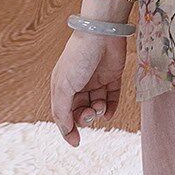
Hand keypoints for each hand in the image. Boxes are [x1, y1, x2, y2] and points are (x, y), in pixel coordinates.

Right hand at [50, 30, 126, 146]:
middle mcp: (79, 84)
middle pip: (81, 111)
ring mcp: (96, 80)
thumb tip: (66, 130)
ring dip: (98, 112)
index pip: (64, 114)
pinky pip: (112, 97)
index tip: (76, 141)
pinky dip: (111, 107)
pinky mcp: (112, 76)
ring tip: (99, 107)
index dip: (68, 129)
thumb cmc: (78, 57)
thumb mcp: (63, 86)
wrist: (102, 33)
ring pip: (96, 105)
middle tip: (90, 114)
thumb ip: (62, 110)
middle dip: (85, 118)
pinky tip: (109, 112)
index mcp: (62, 86)